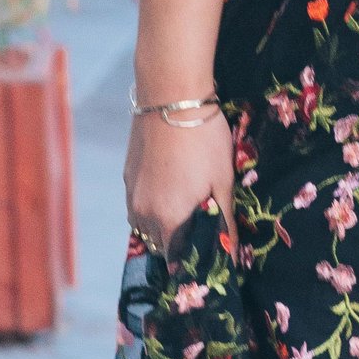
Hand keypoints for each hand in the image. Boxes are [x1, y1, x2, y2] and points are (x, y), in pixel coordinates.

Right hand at [123, 100, 237, 254]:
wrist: (171, 97)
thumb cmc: (204, 140)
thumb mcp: (222, 182)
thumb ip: (224, 222)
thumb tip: (231, 255)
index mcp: (169, 219)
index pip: (176, 259)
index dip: (192, 260)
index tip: (207, 253)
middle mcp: (143, 213)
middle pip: (160, 244)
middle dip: (179, 243)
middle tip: (202, 227)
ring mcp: (131, 195)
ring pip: (146, 225)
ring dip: (164, 225)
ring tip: (188, 206)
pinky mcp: (127, 177)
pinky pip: (139, 205)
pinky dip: (154, 206)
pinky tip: (172, 188)